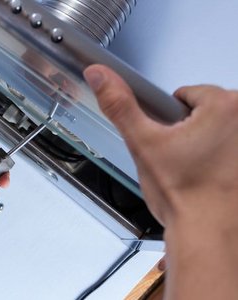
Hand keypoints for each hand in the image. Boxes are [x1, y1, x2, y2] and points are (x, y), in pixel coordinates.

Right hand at [83, 64, 237, 228]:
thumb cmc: (185, 195)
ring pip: (219, 130)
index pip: (186, 94)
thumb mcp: (142, 143)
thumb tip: (100, 75)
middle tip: (181, 158)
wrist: (208, 232)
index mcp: (225, 106)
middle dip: (190, 130)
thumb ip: (119, 105)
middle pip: (206, 110)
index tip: (171, 141)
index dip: (169, 119)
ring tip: (196, 170)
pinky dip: (222, 160)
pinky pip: (230, 148)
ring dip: (207, 145)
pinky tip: (211, 177)